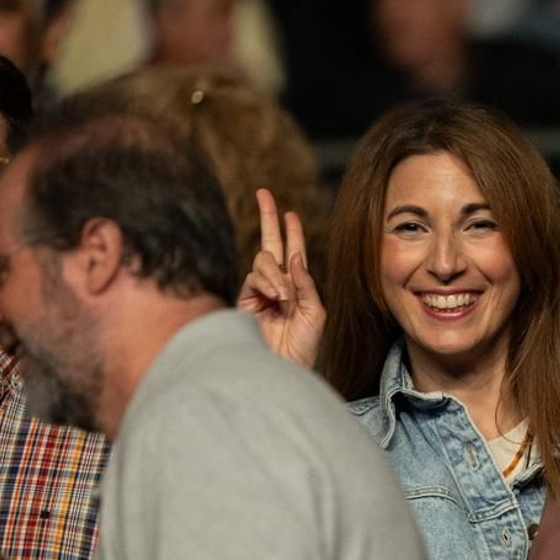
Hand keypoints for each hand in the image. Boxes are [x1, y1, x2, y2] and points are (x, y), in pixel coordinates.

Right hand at [238, 188, 324, 366]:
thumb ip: (306, 284)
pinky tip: (275, 297)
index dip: (291, 232)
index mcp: (295, 287)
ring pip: (263, 261)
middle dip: (268, 218)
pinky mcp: (245, 300)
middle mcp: (276, 285)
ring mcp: (259, 291)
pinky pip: (253, 276)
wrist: (284, 366)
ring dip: (276, 276)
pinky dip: (267, 283)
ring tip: (284, 298)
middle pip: (270, 244)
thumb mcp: (315, 312)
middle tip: (264, 193)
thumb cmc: (303, 346)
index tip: (290, 213)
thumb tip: (295, 257)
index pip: (292, 253)